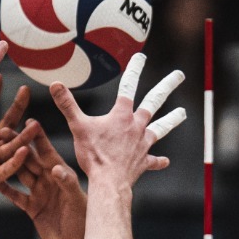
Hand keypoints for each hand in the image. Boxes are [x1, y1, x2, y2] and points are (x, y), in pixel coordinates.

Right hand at [0, 119, 88, 238]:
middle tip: (2, 132)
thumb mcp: (77, 201)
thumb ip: (67, 183)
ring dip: (8, 163)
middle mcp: (49, 180)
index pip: (47, 152)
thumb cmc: (84, 223)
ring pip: (20, 174)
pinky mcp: (33, 208)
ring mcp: (40, 193)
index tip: (29, 121)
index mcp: (61, 174)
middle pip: (29, 160)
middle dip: (16, 145)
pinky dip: (4, 188)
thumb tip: (55, 168)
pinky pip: (16, 195)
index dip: (38, 138)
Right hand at [50, 53, 181, 189]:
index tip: (141, 56)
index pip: (128, 86)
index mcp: (122, 115)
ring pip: (160, 128)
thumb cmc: (94, 155)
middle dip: (166, 86)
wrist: (109, 182)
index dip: (134, 70)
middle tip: (179, 75)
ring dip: (172, 119)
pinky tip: (164, 160)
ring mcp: (142, 144)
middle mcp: (136, 126)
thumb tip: (56, 84)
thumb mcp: (78, 126)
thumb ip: (67, 104)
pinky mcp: (143, 161)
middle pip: (154, 102)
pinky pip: (153, 160)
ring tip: (182, 112)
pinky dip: (158, 160)